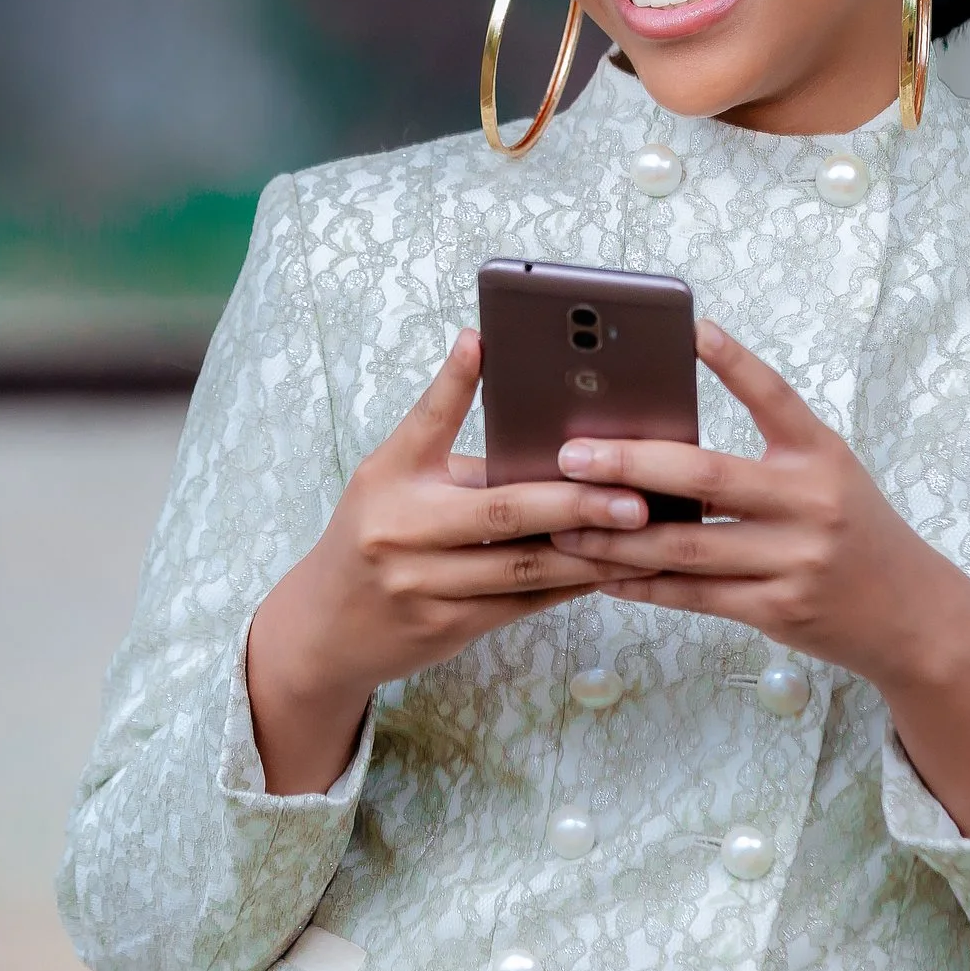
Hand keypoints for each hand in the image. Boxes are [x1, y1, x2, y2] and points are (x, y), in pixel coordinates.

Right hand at [245, 329, 659, 794]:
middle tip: (635, 496)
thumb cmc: (372, 534)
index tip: (484, 342)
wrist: (325, 628)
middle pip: (501, 513)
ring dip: (590, 552)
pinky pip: (522, 603)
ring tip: (644, 535)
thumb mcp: (389, 476)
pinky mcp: (449, 628)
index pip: (425, 421)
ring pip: (523, 568)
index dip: (453, 381)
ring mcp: (425, 586)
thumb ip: (443, 443)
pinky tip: (610, 568)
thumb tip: (525, 408)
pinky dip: (569, 584)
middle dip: (576, 503)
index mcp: (389, 478)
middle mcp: (403, 531)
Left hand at [549, 319, 969, 834]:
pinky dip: (643, 584)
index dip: (734, 363)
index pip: (775, 397)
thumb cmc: (852, 530)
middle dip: (630, 463)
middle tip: (571, 454)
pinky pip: (695, 595)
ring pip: (687, 546)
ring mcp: (795, 561)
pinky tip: (602, 573)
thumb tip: (669, 430)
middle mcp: (811, 504)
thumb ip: (767, 450)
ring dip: (616, 537)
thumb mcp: (827, 474)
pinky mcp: (778, 610)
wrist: (912, 614)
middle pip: (706, 477)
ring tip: (562, 523)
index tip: (692, 330)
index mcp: (821, 456)